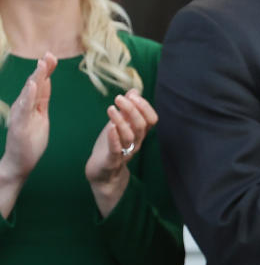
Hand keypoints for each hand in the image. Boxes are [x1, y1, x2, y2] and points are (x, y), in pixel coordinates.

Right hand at [0, 53, 55, 218]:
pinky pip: (24, 108)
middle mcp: (23, 107)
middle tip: (49, 54)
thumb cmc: (30, 140)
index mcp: (31, 105)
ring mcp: (20, 116)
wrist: (19, 162)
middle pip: (34, 85)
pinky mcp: (18, 125)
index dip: (46, 70)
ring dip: (35, 78)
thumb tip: (46, 80)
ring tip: (41, 65)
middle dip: (42, 70)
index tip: (52, 56)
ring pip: (28, 93)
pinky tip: (32, 85)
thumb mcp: (40, 115)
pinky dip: (27, 95)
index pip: (40, 84)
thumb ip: (42, 98)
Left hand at [85, 90, 158, 216]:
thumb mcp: (119, 125)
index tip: (132, 95)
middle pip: (142, 125)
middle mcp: (136, 142)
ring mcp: (125, 152)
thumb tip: (134, 91)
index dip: (145, 106)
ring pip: (130, 136)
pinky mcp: (112, 161)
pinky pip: (117, 150)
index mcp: (139, 134)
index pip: (151, 119)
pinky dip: (114, 138)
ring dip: (121, 120)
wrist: (102, 173)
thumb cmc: (110, 147)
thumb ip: (127, 110)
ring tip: (111, 108)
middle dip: (133, 109)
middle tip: (119, 98)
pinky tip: (110, 127)